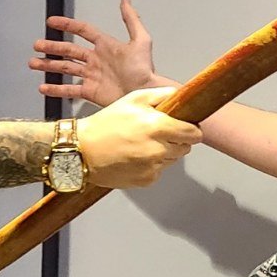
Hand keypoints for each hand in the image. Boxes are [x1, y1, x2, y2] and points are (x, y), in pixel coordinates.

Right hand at [29, 0, 158, 105]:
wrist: (145, 95)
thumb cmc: (144, 70)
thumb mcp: (140, 41)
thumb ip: (131, 19)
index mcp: (106, 46)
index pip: (83, 31)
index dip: (67, 24)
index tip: (51, 21)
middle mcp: (96, 60)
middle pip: (69, 50)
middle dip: (52, 47)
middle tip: (36, 44)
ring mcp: (92, 76)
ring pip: (65, 68)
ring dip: (48, 65)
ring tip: (33, 63)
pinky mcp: (90, 92)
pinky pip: (69, 90)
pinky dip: (55, 89)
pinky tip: (43, 87)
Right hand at [77, 86, 199, 187]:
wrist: (82, 151)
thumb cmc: (105, 124)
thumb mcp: (133, 99)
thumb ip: (162, 95)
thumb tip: (182, 96)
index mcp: (158, 127)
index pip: (194, 134)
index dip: (192, 129)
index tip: (187, 127)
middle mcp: (159, 149)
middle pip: (185, 147)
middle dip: (176, 140)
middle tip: (157, 133)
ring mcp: (153, 167)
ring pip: (172, 159)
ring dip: (164, 152)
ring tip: (141, 144)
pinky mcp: (146, 180)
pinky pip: (158, 171)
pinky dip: (151, 165)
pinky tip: (135, 156)